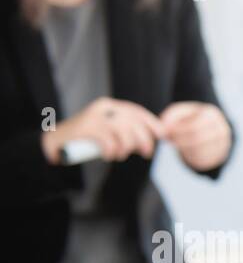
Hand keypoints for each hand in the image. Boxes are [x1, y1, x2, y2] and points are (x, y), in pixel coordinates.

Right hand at [40, 96, 163, 163]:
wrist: (58, 140)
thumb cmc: (89, 139)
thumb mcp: (110, 131)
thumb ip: (127, 131)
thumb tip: (151, 139)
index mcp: (111, 106)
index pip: (137, 111)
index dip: (152, 123)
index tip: (162, 135)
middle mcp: (104, 107)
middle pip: (133, 122)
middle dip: (144, 139)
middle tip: (145, 154)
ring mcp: (94, 116)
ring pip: (123, 132)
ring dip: (126, 148)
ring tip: (119, 155)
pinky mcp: (86, 127)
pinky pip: (109, 141)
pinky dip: (111, 152)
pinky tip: (108, 156)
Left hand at [160, 101, 231, 171]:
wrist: (210, 127)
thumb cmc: (191, 118)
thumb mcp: (181, 113)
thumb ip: (170, 117)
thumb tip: (163, 130)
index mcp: (211, 114)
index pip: (194, 126)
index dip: (178, 131)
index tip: (166, 133)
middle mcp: (221, 129)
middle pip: (197, 139)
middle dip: (180, 141)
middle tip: (169, 140)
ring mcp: (223, 143)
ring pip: (200, 151)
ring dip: (184, 149)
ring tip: (176, 144)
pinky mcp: (220, 155)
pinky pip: (203, 160)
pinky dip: (190, 157)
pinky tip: (184, 150)